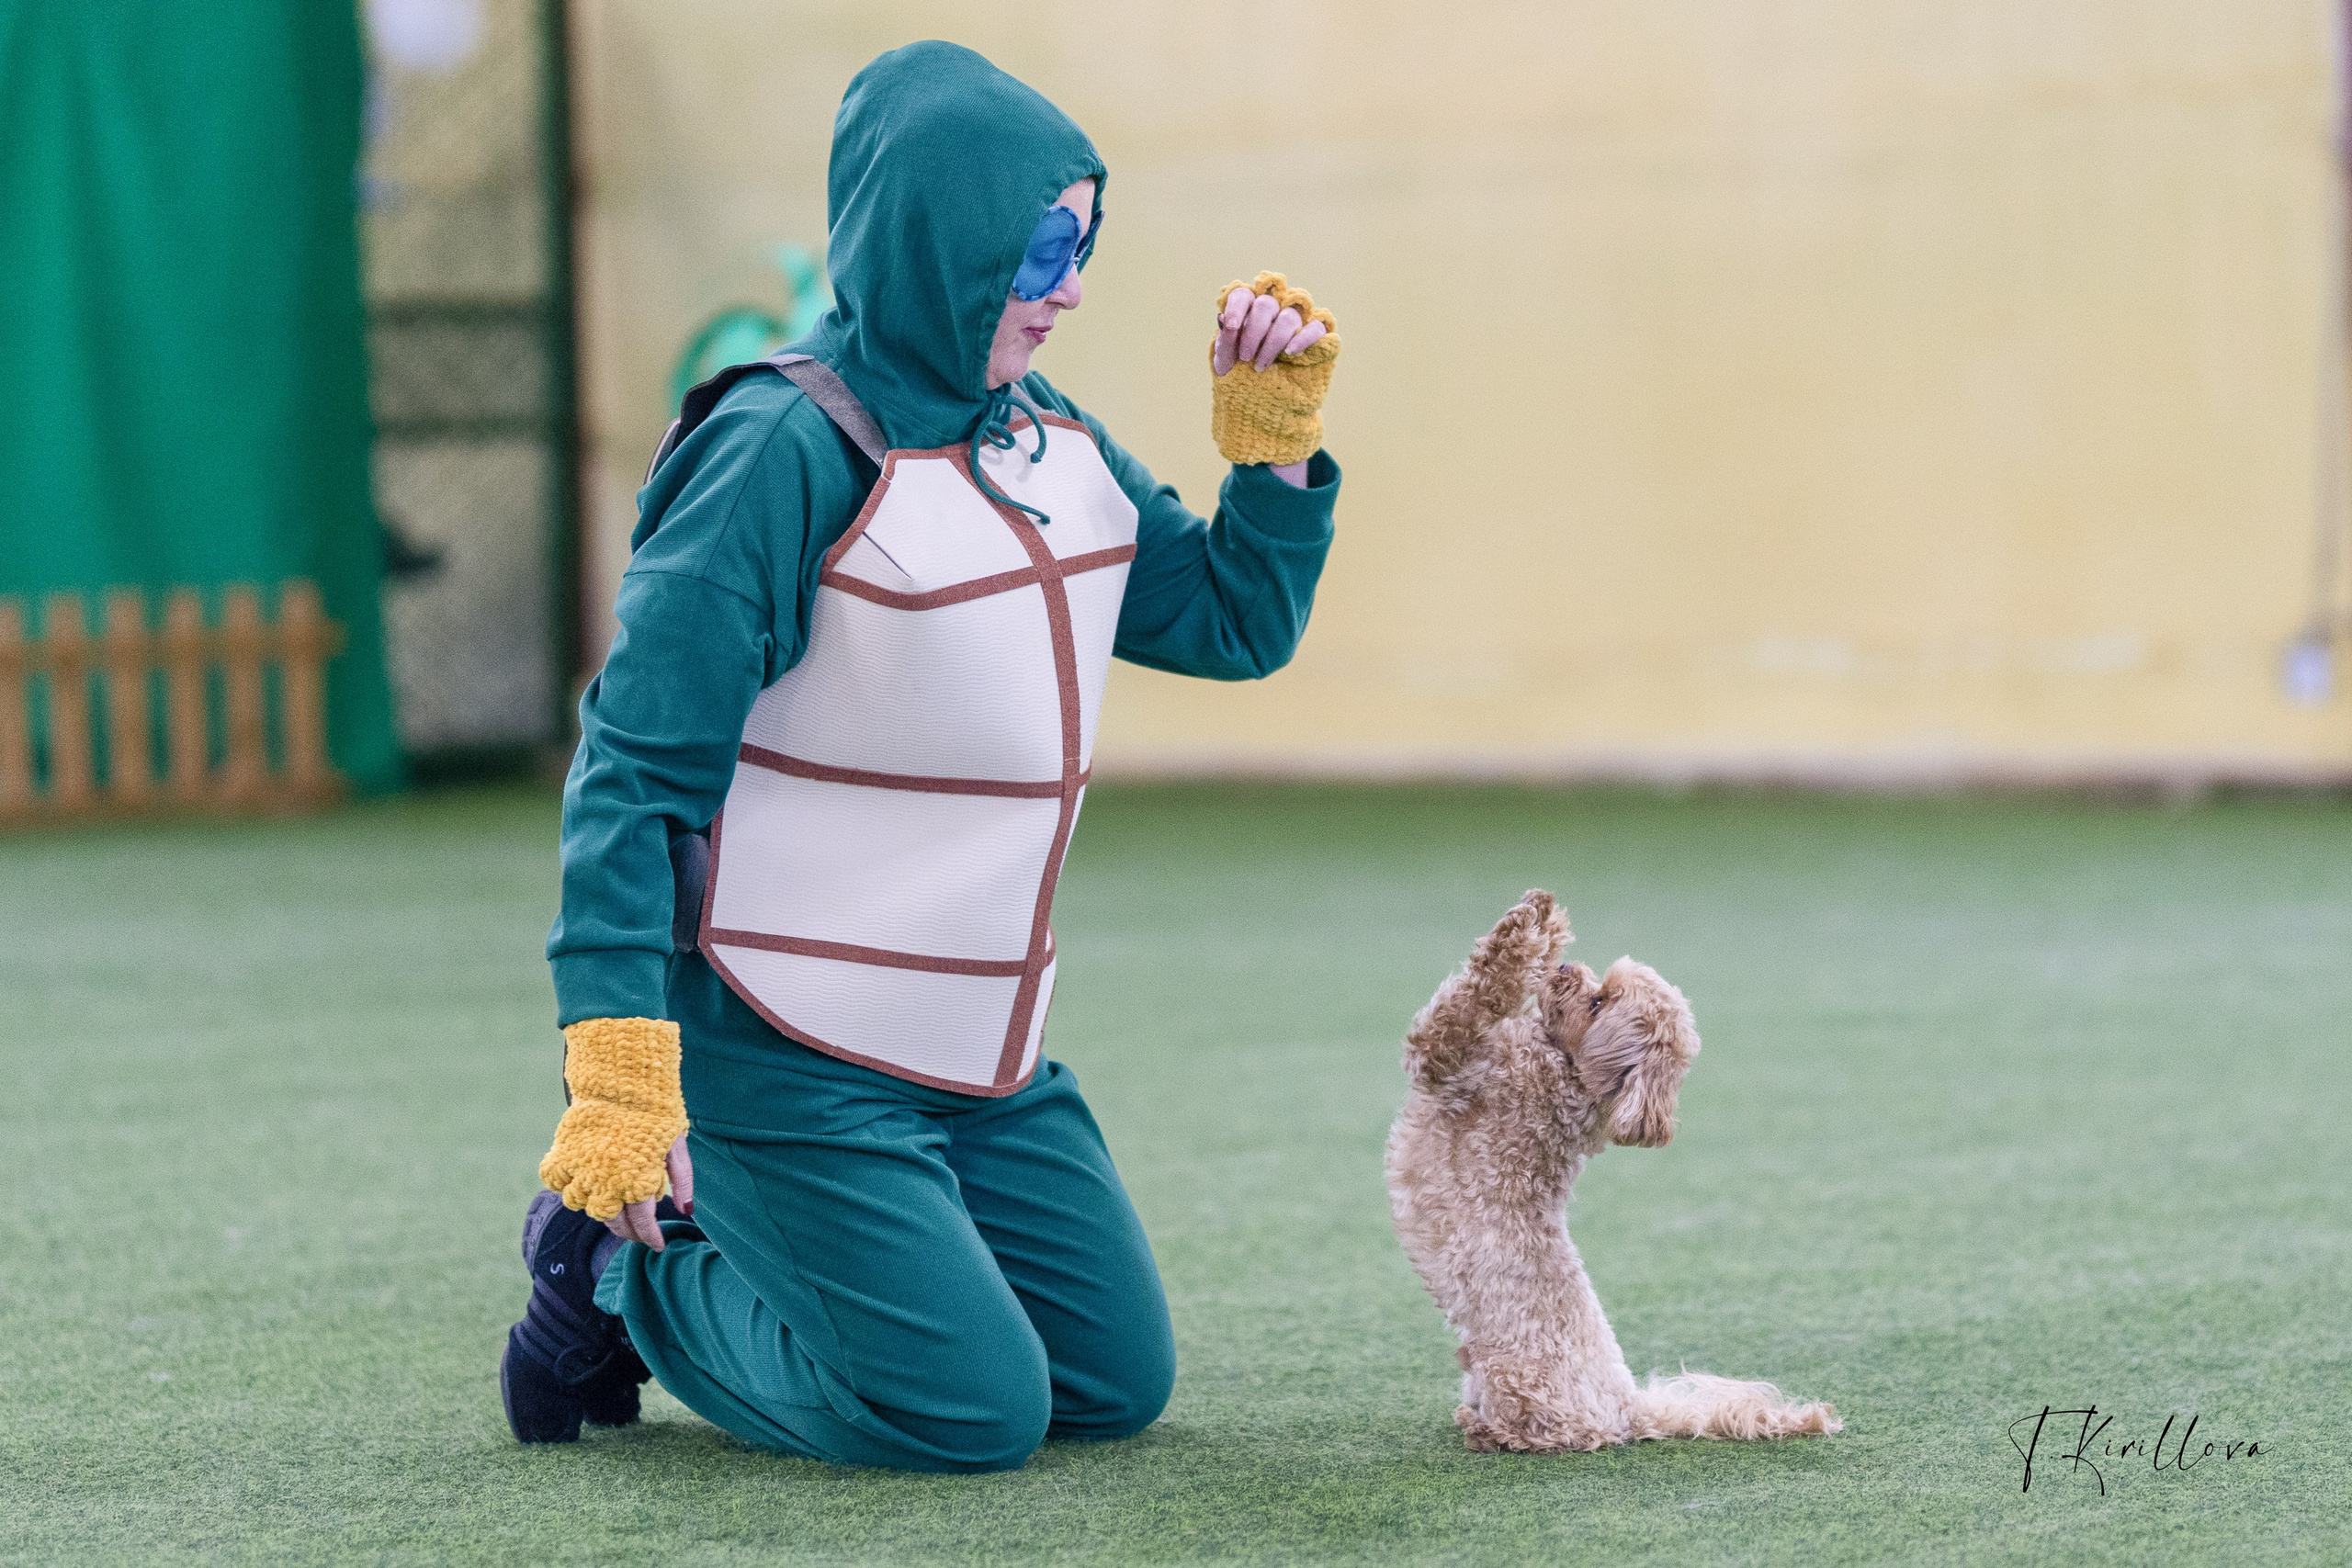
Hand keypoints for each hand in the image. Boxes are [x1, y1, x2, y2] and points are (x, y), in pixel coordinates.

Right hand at [537, 1015, 687, 1229]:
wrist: (621, 1078)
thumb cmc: (656, 1111)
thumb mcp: (676, 1144)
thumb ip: (682, 1179)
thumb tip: (686, 1212)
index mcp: (638, 1180)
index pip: (643, 1223)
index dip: (650, 1238)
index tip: (658, 1246)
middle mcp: (607, 1181)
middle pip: (613, 1222)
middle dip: (628, 1232)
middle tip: (639, 1232)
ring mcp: (582, 1169)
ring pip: (584, 1207)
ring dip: (601, 1211)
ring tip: (616, 1207)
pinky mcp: (563, 1154)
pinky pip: (559, 1184)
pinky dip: (571, 1189)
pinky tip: (588, 1186)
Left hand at [1215, 287, 1328, 375]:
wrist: (1259, 401)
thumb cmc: (1240, 376)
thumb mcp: (1225, 363)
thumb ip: (1224, 342)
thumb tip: (1223, 318)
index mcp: (1247, 312)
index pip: (1243, 296)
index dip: (1237, 307)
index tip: (1232, 326)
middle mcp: (1272, 312)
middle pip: (1266, 304)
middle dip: (1254, 331)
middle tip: (1246, 357)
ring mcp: (1294, 323)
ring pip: (1289, 317)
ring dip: (1273, 341)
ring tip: (1260, 365)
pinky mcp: (1313, 338)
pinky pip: (1315, 328)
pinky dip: (1304, 338)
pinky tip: (1290, 352)